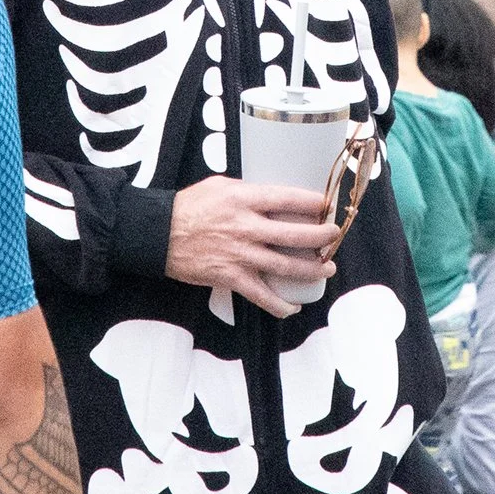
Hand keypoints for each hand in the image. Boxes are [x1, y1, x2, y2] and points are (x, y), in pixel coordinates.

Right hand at [165, 177, 337, 318]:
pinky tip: (292, 307)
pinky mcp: (231, 277)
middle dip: (323, 236)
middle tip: (334, 235)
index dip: (312, 203)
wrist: (160, 234)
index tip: (326, 205)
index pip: (288, 199)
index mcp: (245, 199)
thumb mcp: (220, 186)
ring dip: (312, 269)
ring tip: (327, 268)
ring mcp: (241, 255)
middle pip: (295, 235)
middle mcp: (247, 227)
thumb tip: (272, 197)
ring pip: (286, 266)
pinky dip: (280, 305)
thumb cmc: (189, 206)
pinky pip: (262, 296)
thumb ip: (248, 191)